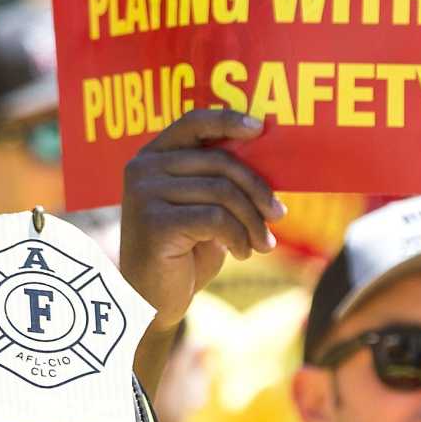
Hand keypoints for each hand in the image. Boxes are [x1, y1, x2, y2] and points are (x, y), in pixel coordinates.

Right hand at [118, 108, 280, 333]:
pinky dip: (238, 237)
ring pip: (222, 192)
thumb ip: (219, 179)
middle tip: (278, 215)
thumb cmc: (183, 252)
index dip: (228, 120)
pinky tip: (241, 253)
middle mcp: (142, 169)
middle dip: (257, 190)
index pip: (193, 122)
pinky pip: (215, 218)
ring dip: (252, 221)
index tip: (260, 129)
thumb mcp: (203, 208)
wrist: (152, 301)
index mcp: (152, 157)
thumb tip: (268, 155)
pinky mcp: (153, 223)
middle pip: (219, 161)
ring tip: (261, 244)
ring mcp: (143, 195)